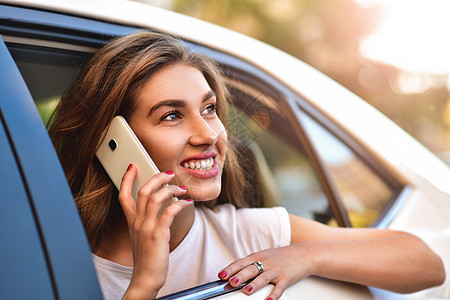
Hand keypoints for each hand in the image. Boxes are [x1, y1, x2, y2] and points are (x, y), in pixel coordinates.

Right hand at [119, 165, 192, 298]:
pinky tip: (187, 203)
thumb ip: (146, 221)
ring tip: (182, 189)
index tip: (132, 166)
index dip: (126, 179)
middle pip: (143, 191)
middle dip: (156, 178)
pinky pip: (169, 212)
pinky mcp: (158, 235)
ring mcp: (147, 228)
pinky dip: (180, 204)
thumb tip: (159, 207)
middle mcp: (138, 222)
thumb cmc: (147, 258)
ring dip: (171, 189)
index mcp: (132, 222)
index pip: (124, 196)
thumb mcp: (141, 237)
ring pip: (155, 198)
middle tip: (168, 173)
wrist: (145, 279)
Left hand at [218, 245, 309, 299]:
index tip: (221, 275)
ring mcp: (276, 270)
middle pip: (250, 269)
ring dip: (254, 285)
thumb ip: (251, 264)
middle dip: (240, 276)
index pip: (241, 262)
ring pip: (263, 278)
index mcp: (258, 256)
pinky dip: (274, 294)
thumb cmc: (281, 256)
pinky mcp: (286, 278)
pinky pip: (279, 288)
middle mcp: (266, 262)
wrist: (303, 254)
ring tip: (246, 291)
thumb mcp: (264, 256)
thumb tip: (234, 273)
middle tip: (230, 282)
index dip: (230, 269)